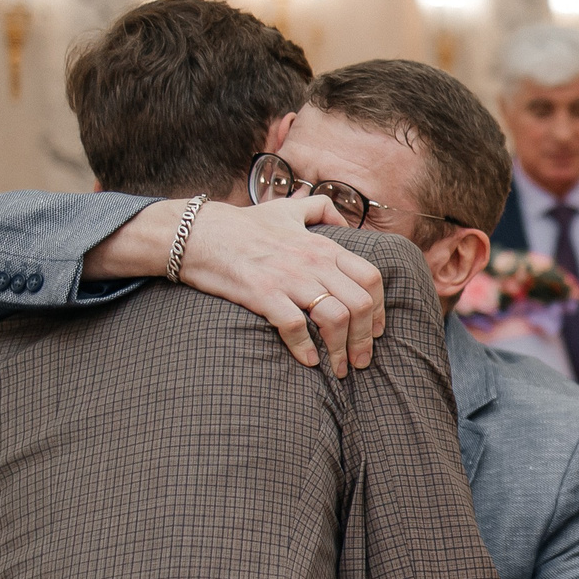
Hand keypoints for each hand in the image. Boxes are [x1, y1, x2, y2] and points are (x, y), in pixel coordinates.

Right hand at [111, 195, 383, 377]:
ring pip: (335, 318)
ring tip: (339, 368)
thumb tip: (346, 223)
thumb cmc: (245, 225)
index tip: (376, 331)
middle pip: (359, 304)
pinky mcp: (263, 293)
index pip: (371, 278)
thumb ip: (321, 209)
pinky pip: (296, 326)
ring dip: (340, 349)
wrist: (198, 233)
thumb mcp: (288, 209)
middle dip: (365, 339)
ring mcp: (289, 278)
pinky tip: (309, 362)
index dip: (380, 309)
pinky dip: (306, 348)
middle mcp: (313, 262)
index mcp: (324, 246)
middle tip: (361, 361)